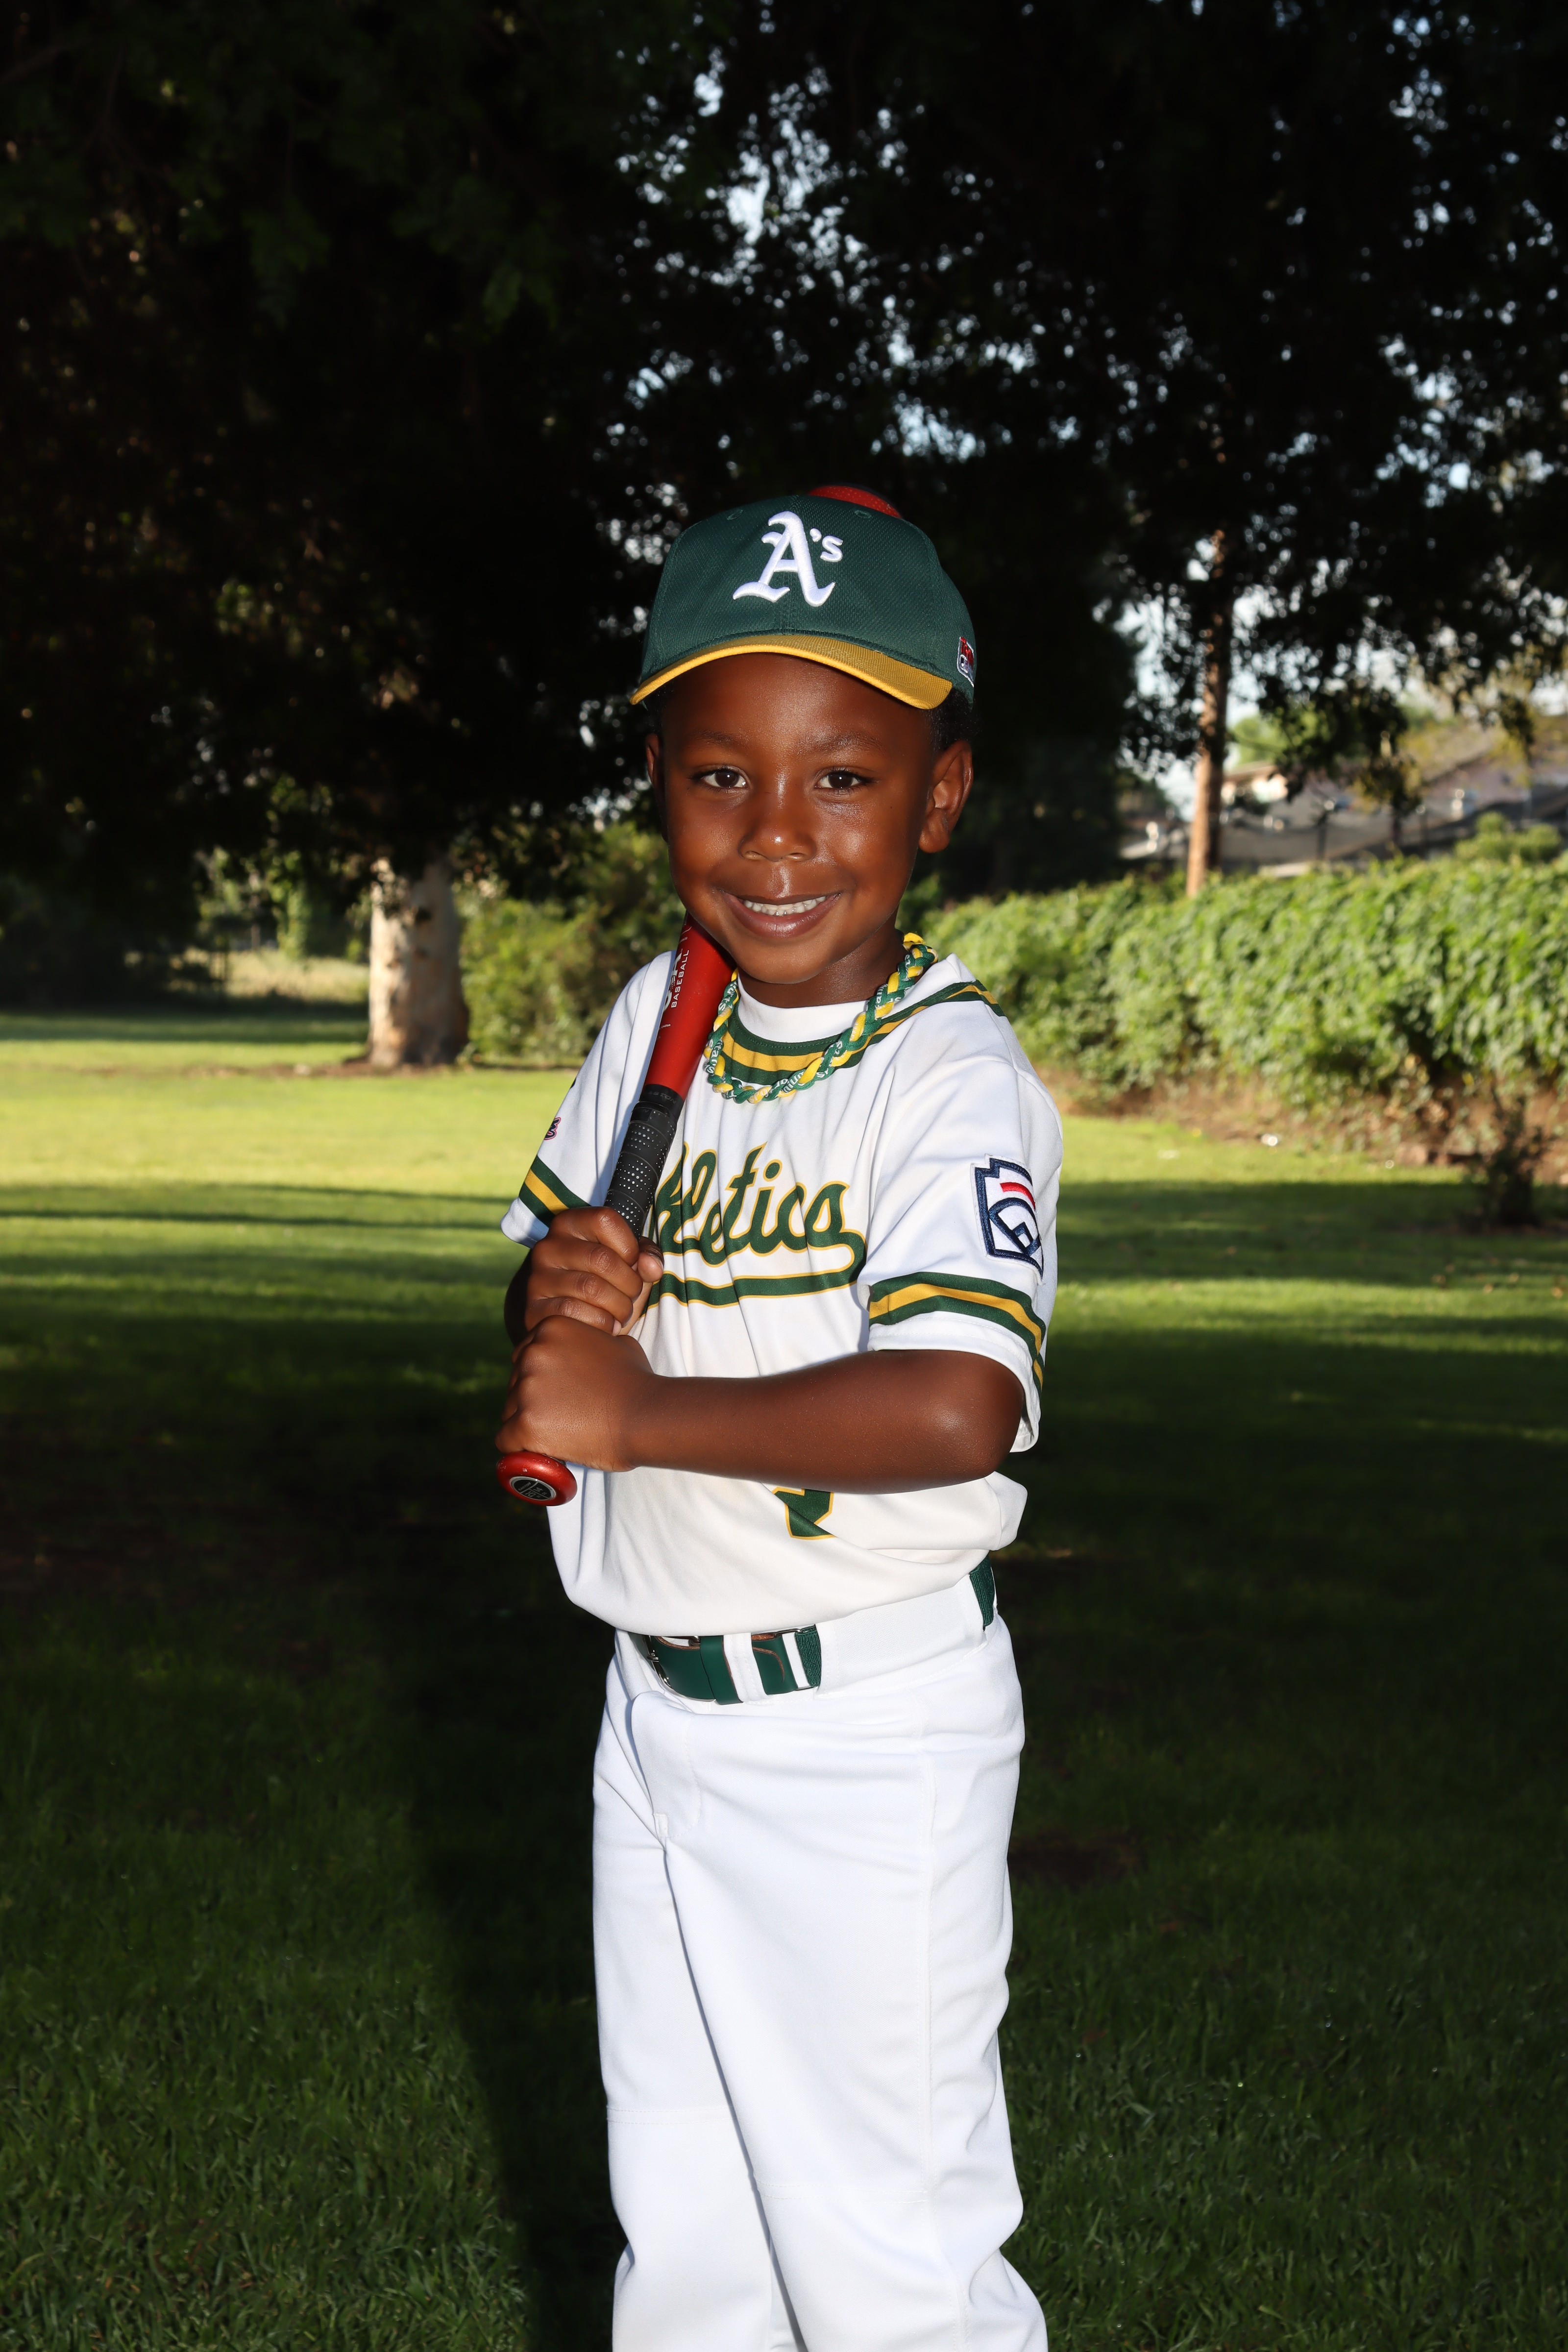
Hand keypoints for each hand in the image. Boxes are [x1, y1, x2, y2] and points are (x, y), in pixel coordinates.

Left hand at [496, 1315, 656, 1472]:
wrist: (647, 1415)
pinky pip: (505, 1439)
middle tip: (558, 1416)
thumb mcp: (617, 1343)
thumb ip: (592, 1340)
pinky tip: (536, 1451)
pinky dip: (518, 1448)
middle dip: (530, 1399)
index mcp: (551, 1329)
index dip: (538, 1377)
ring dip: (526, 1422)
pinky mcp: (525, 1423)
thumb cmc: (637, 1381)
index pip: (524, 1356)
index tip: (555, 1393)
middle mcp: (533, 1353)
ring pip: (509, 1411)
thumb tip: (589, 1349)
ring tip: (555, 1434)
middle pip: (515, 1382)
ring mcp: (527, 1388)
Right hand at [518, 1207, 663, 1336]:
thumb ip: (646, 1257)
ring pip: (590, 1288)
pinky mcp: (534, 1309)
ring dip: (618, 1306)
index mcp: (569, 1224)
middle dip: (629, 1283)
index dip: (629, 1245)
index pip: (605, 1220)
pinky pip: (574, 1313)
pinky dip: (601, 1323)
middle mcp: (548, 1247)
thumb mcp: (628, 1264)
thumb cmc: (605, 1284)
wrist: (569, 1319)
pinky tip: (607, 1326)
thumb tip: (651, 1267)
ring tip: (622, 1312)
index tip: (633, 1263)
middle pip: (602, 1258)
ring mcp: (538, 1278)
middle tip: (632, 1295)